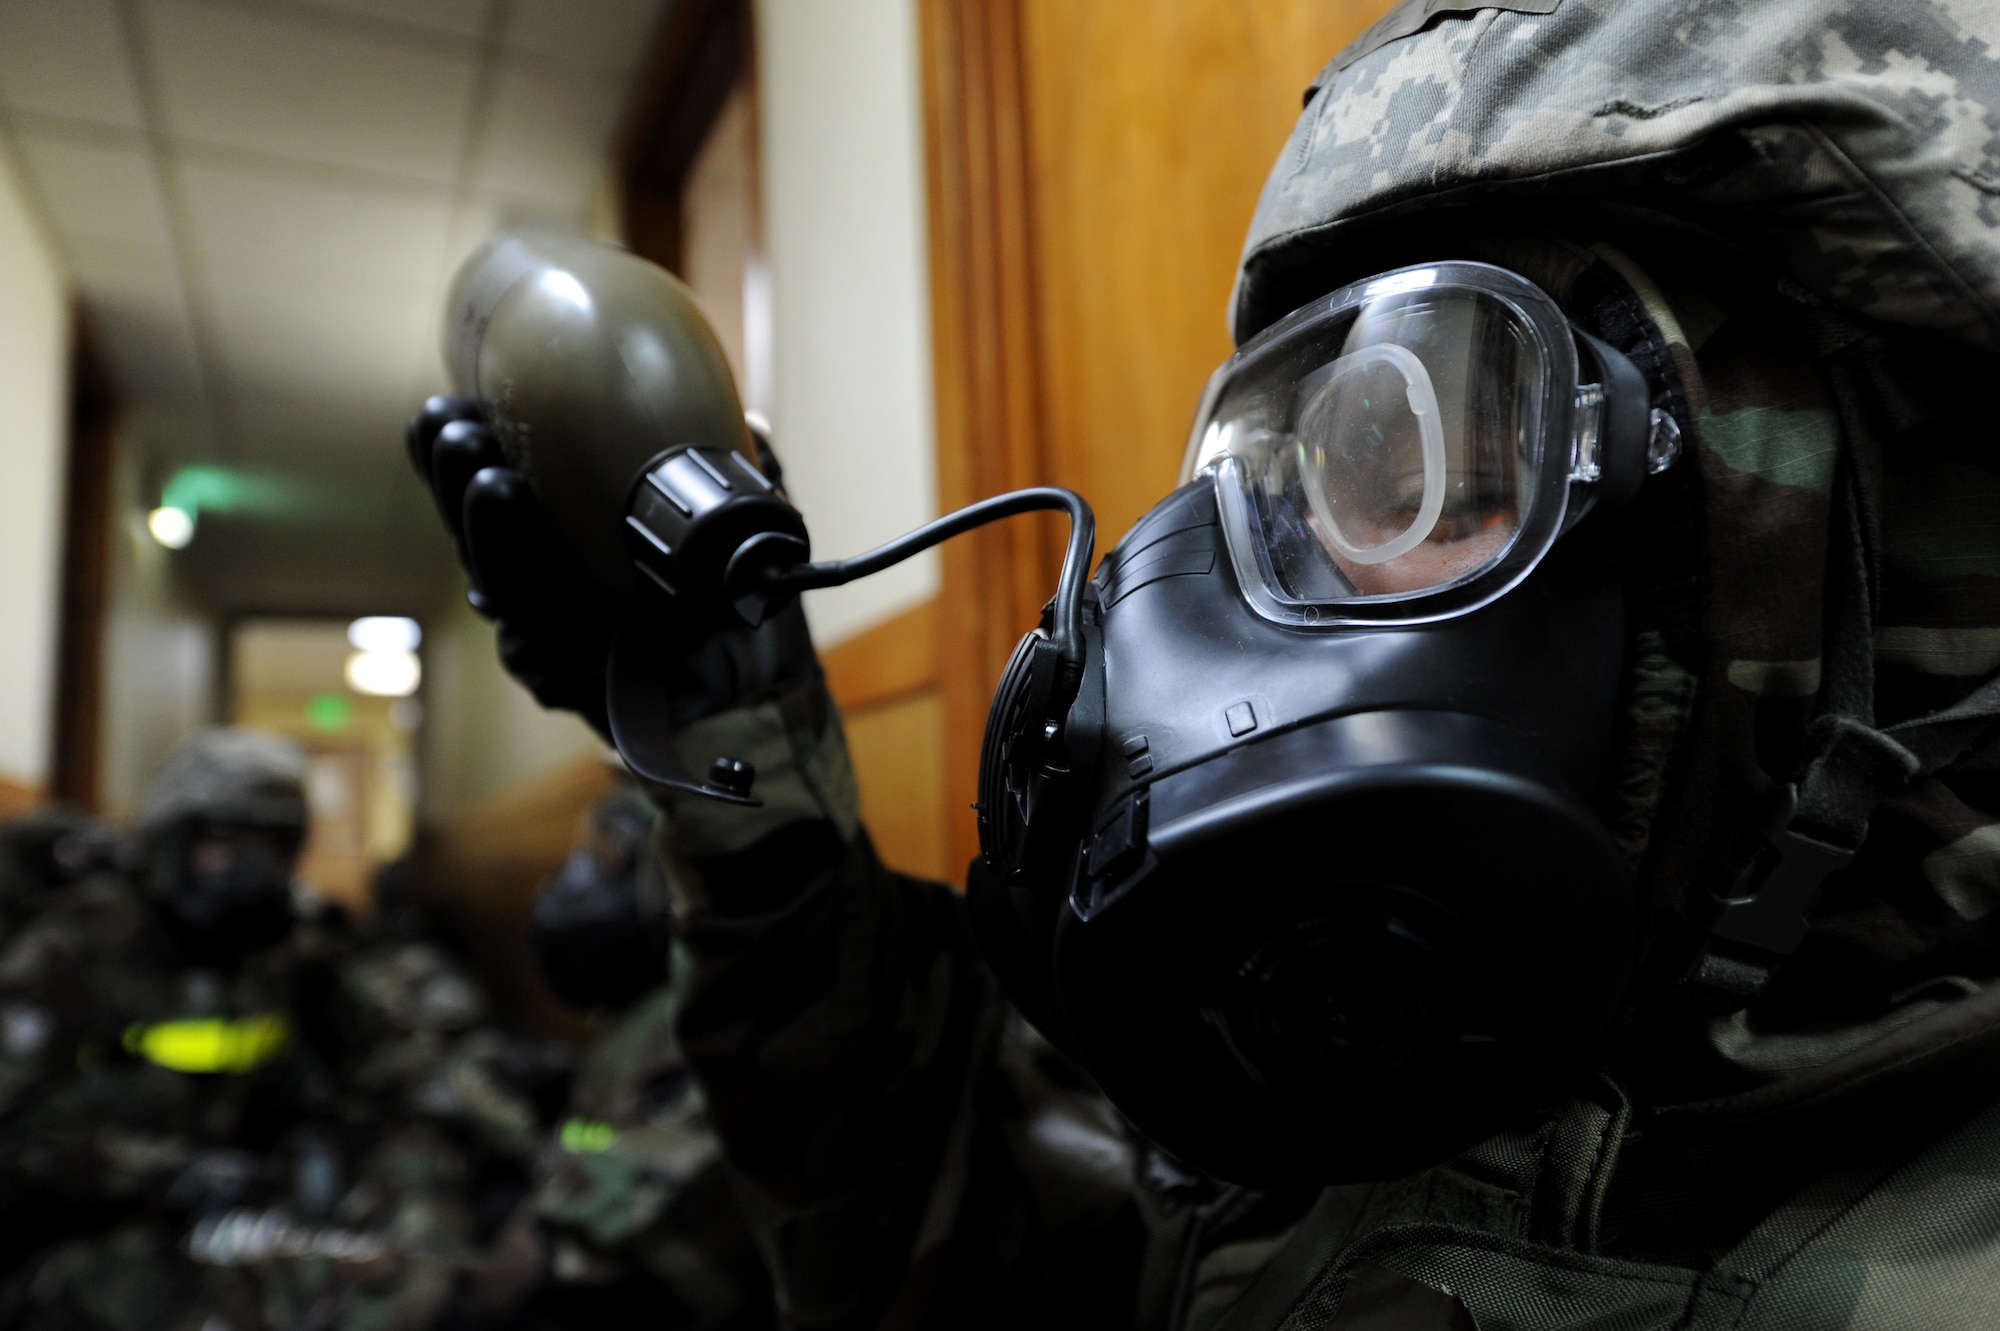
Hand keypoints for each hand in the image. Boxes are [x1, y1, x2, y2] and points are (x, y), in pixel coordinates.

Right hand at [405, 397, 820, 742]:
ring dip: (487, 533)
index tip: (461, 402)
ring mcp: (543, 624)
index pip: (485, 471)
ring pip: (494, 581)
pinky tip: (520, 613)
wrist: (749, 691)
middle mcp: (536, 569)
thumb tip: (757, 428)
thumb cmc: (725, 599)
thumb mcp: (737, 526)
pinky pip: (531, 654)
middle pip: (471, 520)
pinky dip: (527, 630)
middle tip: (462, 432)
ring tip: (494, 485)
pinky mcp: (560, 681)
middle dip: (454, 474)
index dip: (459, 439)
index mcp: (553, 520)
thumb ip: (741, 476)